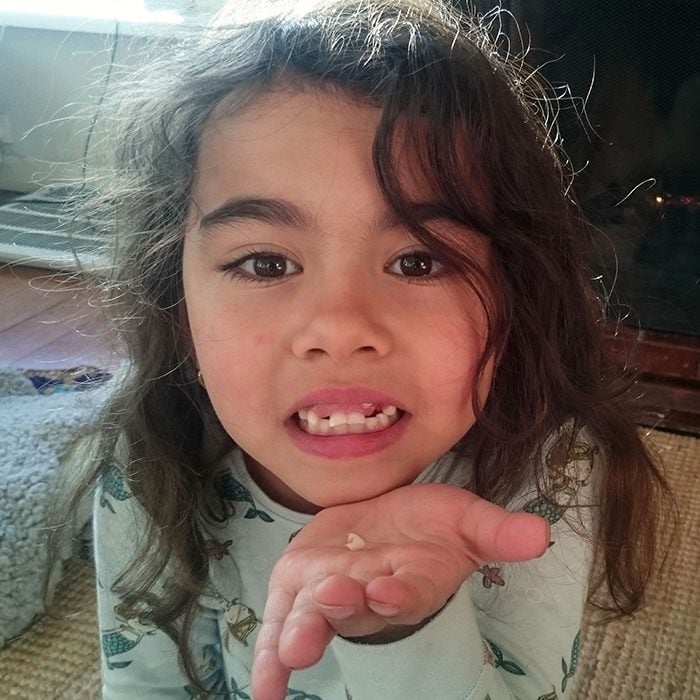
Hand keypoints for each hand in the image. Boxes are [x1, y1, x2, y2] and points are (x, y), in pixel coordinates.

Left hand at [251, 483, 548, 699]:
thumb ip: (496, 530)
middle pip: (354, 610)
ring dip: (302, 632)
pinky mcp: (298, 586)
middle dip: (339, 613)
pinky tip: (264, 690)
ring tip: (291, 651)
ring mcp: (331, 591)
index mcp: (410, 579)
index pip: (407, 590)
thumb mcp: (463, 517)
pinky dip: (270, 654)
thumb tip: (541, 535)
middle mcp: (370, 594)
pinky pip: (280, 623)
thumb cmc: (427, 526)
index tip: (387, 590)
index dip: (398, 593)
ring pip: (313, 615)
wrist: (383, 523)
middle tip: (325, 613)